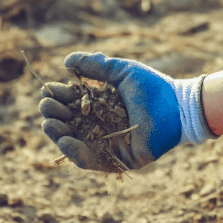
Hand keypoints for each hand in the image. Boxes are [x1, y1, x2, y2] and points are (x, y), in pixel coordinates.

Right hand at [39, 52, 215, 170]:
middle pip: (69, 123)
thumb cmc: (152, 87)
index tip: (48, 90)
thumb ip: (95, 65)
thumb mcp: (120, 71)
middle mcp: (101, 126)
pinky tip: (65, 140)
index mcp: (100, 105)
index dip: (58, 97)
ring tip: (48, 123)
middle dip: (54, 115)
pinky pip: (90, 160)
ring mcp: (107, 144)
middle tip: (46, 106)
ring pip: (75, 143)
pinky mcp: (116, 160)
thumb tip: (66, 62)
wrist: (176, 106)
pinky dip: (75, 151)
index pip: (71, 103)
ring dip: (58, 134)